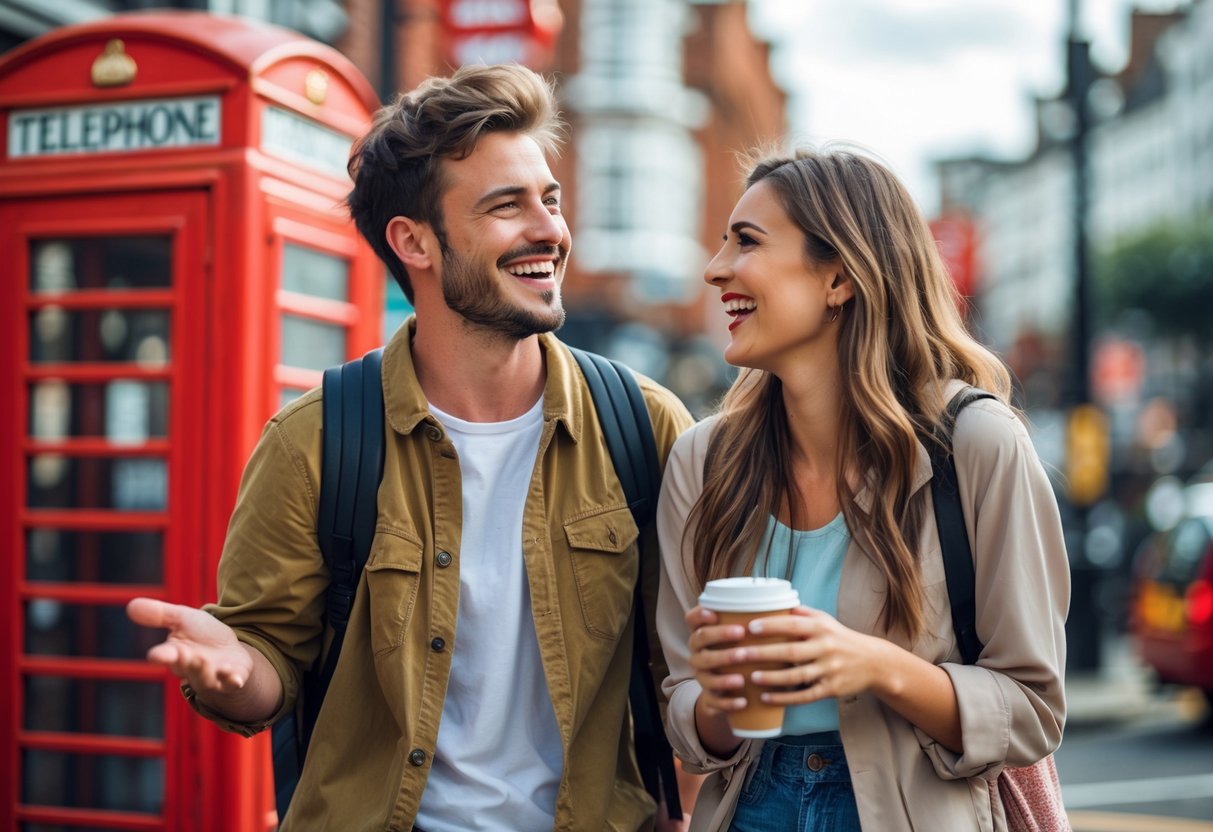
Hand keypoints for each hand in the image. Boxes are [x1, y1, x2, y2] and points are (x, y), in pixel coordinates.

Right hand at [126, 597, 252, 692]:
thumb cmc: (201, 634)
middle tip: (185, 655)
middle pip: (186, 667)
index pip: (165, 656)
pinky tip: (235, 679)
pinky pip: (231, 683)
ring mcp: (212, 676)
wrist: (227, 649)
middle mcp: (192, 668)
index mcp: (177, 653)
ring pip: (206, 679)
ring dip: (206, 672)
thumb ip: (160, 614)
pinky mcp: (232, 679)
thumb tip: (130, 605)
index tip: (155, 656)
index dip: (161, 656)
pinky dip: (232, 681)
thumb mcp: (183, 618)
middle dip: (186, 662)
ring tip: (206, 662)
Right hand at [684, 605, 749, 717]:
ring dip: (722, 676)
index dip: (700, 614)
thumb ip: (758, 625)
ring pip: (705, 674)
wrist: (727, 691)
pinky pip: (713, 701)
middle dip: (719, 636)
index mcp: (703, 635)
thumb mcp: (744, 640)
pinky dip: (728, 703)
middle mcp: (698, 653)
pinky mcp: (708, 698)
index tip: (715, 613)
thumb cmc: (742, 654)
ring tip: (741, 678)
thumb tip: (794, 607)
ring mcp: (701, 676)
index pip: (692, 619)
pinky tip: (743, 701)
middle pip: (699, 641)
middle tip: (741, 634)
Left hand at [741, 606, 886, 705]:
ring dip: (772, 678)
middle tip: (739, 654)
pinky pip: (805, 696)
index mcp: (821, 628)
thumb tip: (774, 601)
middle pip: (790, 652)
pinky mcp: (831, 689)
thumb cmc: (841, 638)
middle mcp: (826, 648)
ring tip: (751, 678)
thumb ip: (801, 613)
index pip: (793, 625)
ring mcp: (829, 670)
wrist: (874, 662)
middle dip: (763, 654)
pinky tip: (766, 698)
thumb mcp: (826, 620)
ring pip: (796, 676)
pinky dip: (784, 698)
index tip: (749, 627)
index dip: (771, 626)